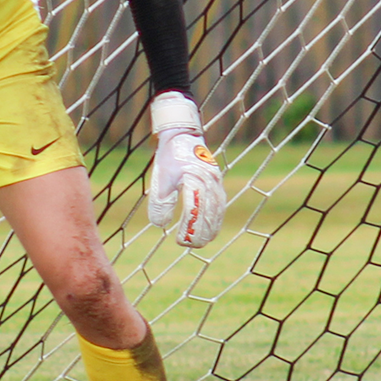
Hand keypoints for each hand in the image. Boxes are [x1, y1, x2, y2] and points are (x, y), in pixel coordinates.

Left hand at [146, 92, 224, 247]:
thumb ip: (161, 201)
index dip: (189, 228)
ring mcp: (216, 181)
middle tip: (191, 246)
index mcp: (195, 180)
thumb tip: (160, 225)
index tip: (180, 241)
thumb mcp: (161, 178)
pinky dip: (216, 217)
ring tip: (202, 241)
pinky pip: (220, 203)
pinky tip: (211, 227)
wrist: (182, 134)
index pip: (194, 211)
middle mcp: (210, 182)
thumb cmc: (170, 156)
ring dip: (211, 227)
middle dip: (201, 232)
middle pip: (209, 213)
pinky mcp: (217, 181)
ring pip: (217, 210)